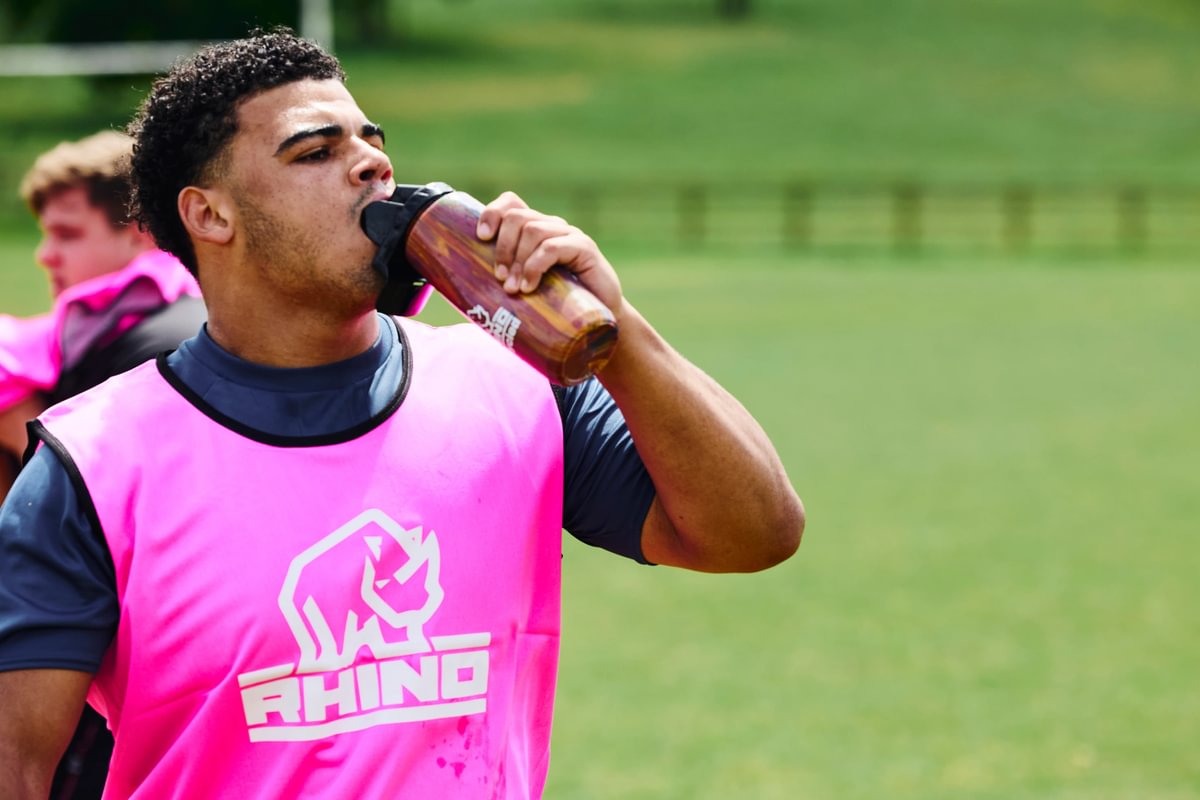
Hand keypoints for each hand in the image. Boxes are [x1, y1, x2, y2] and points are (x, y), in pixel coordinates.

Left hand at [476, 192, 623, 313]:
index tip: (481, 237)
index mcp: (536, 230)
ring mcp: (569, 235)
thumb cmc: (557, 306)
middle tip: (499, 277)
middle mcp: (552, 227)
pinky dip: (535, 267)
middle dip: (502, 247)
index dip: (493, 213)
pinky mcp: (584, 248)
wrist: (598, 321)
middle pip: (517, 217)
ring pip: (532, 230)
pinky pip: (552, 247)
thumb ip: (506, 280)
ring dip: (517, 261)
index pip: (511, 203)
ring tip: (514, 289)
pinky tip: (530, 287)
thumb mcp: (527, 287)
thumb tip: (463, 290)